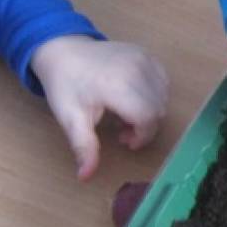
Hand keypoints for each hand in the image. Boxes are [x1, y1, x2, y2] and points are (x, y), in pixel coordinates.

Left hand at [30, 36, 169, 180]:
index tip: (124, 142)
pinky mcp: (147, 54)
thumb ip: (84, 148)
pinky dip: (154, 95)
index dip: (141, 136)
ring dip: (150, 111)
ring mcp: (144, 59)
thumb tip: (85, 177)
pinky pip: (162, 81)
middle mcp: (136, 70)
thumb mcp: (70, 119)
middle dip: (145, 126)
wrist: (62, 49)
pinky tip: (134, 97)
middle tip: (122, 130)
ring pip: (163, 97)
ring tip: (126, 113)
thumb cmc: (65, 85)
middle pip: (158, 109)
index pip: (148, 117)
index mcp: (117, 86)